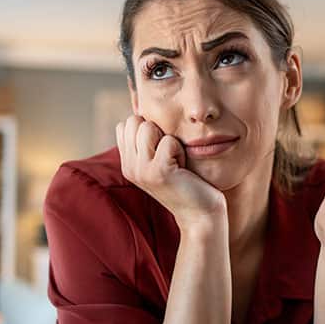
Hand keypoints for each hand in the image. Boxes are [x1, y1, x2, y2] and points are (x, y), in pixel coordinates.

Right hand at [115, 115, 226, 229]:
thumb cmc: (187, 181)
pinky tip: (183, 168)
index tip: (161, 150)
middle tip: (169, 156)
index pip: (124, 124)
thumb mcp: (160, 159)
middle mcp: (129, 167)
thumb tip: (142, 109)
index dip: (147, 128)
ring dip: (169, 139)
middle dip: (157, 130)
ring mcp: (141, 170)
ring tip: (175, 160)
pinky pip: (169, 141)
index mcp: (127, 163)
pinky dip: (180, 150)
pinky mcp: (158, 172)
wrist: (200, 214)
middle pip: (133, 121)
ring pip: (147, 127)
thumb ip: (148, 141)